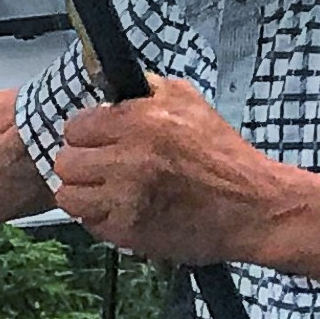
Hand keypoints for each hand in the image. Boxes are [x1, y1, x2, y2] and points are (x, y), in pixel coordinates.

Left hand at [50, 78, 305, 263]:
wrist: (254, 207)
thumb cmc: (223, 154)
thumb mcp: (190, 103)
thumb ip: (147, 90)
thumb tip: (110, 87)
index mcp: (139, 122)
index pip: (75, 127)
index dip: (87, 134)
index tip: (99, 140)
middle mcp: (127, 159)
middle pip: (65, 162)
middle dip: (81, 163)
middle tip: (102, 167)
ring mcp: (125, 198)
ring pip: (68, 196)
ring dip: (84, 193)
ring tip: (106, 191)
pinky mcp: (128, 231)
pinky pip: (90, 224)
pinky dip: (102, 218)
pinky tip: (123, 210)